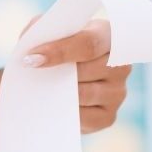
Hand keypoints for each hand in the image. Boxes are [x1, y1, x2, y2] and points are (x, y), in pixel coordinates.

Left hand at [20, 18, 130, 133]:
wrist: (65, 76)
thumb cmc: (60, 49)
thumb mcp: (53, 33)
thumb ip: (43, 32)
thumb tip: (30, 50)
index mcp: (109, 37)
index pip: (89, 43)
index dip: (59, 51)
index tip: (32, 58)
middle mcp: (120, 65)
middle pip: (88, 70)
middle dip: (56, 73)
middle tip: (30, 75)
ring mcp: (117, 93)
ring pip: (86, 94)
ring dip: (58, 94)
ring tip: (37, 90)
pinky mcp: (108, 116)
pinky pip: (86, 118)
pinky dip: (66, 113)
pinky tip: (50, 107)